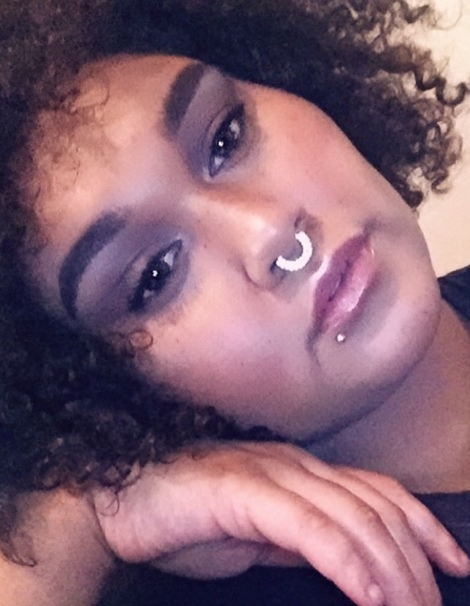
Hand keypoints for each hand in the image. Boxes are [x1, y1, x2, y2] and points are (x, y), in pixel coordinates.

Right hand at [93, 442, 469, 605]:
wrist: (122, 501)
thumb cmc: (185, 520)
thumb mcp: (256, 535)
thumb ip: (298, 538)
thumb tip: (343, 562)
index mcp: (298, 471)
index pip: (377, 490)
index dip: (422, 525)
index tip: (452, 563)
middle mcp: (292, 464)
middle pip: (375, 505)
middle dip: (415, 559)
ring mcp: (268, 473)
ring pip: (351, 514)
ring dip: (391, 568)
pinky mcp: (241, 490)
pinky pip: (307, 525)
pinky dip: (346, 561)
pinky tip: (367, 594)